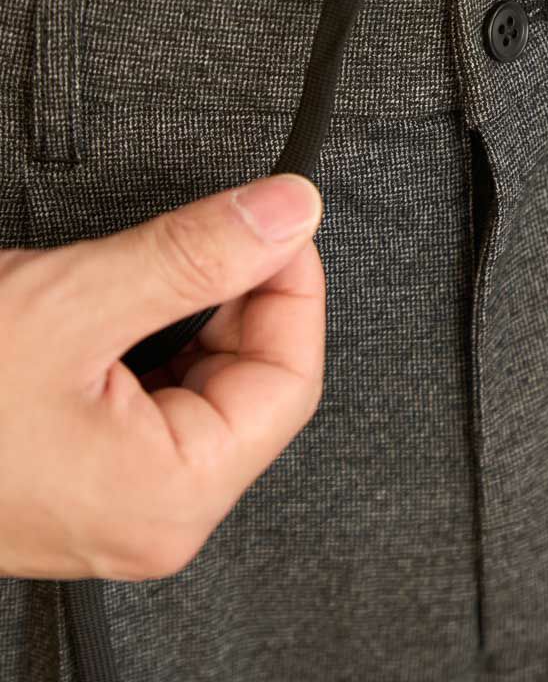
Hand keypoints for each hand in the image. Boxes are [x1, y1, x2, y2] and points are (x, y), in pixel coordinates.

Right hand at [0, 173, 324, 581]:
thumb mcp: (75, 302)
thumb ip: (195, 254)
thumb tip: (288, 212)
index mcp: (171, 494)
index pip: (291, 379)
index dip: (293, 286)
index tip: (280, 221)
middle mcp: (156, 515)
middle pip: (256, 383)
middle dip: (244, 295)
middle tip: (221, 228)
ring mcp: (122, 501)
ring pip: (209, 386)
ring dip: (199, 312)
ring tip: (157, 267)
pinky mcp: (90, 478)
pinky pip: (161, 400)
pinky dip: (161, 340)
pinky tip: (130, 307)